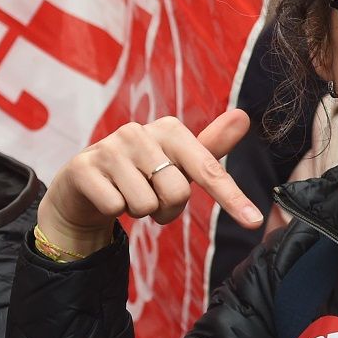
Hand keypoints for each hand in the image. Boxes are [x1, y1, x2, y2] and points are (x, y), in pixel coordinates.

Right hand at [37, 109, 262, 256]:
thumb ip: (211, 146)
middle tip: (152, 198)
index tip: (254, 221)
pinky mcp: (82, 168)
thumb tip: (243, 116)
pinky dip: (114, 212)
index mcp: (168, 129)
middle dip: (167, 209)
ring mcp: (108, 148)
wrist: (84, 184)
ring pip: (146, 205)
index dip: (231, 197)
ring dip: (140, 211)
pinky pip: (115, 208)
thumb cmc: (141, 173)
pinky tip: (107, 196)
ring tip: (127, 194)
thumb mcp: (178, 163)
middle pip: (177, 193)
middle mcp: (138, 132)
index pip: (207, 168)